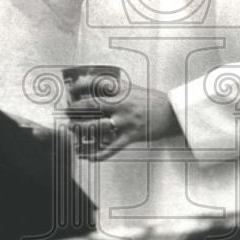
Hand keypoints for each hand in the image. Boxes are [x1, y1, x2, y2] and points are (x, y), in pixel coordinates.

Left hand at [66, 81, 181, 160]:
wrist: (172, 113)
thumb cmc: (153, 101)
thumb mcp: (134, 89)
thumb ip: (117, 89)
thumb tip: (96, 89)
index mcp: (123, 90)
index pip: (97, 84)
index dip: (80, 86)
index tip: (71, 89)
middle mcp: (122, 104)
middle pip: (92, 105)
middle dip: (75, 108)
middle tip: (66, 110)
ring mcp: (125, 121)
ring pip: (97, 126)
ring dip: (81, 129)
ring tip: (71, 130)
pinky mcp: (130, 137)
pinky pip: (110, 148)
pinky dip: (96, 154)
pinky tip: (86, 156)